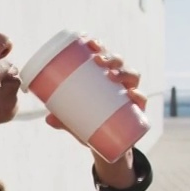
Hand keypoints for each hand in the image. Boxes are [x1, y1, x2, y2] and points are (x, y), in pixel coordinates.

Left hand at [45, 39, 147, 173]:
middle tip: (98, 60)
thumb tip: (48, 119)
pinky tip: (133, 94)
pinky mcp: (137, 111)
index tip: (88, 41)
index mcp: (104, 79)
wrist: (108, 148)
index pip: (104, 56)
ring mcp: (130, 95)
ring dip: (124, 72)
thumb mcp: (74, 122)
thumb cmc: (90, 127)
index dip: (99, 46)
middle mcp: (120, 83)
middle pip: (119, 63)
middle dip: (111, 56)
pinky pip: (141, 101)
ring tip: (111, 75)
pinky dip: (139, 96)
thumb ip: (63, 120)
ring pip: (133, 76)